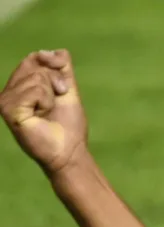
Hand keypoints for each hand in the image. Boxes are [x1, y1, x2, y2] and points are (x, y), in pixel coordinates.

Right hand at [0, 49, 87, 176]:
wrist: (70, 151)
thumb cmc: (69, 125)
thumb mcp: (68, 89)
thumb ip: (62, 68)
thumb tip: (51, 50)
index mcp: (20, 86)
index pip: (34, 58)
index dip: (54, 67)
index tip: (63, 89)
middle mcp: (9, 91)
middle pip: (34, 64)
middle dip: (54, 81)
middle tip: (56, 102)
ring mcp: (5, 100)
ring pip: (35, 77)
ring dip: (51, 94)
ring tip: (47, 111)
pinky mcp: (8, 109)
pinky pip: (33, 90)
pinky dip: (45, 101)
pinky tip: (41, 115)